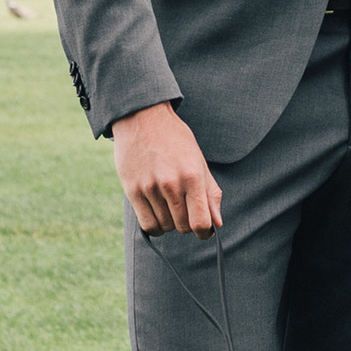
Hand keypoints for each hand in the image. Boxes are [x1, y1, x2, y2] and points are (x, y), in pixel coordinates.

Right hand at [113, 101, 222, 234]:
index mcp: (192, 176)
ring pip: (165, 226)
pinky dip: (155, 226)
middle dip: (186, 224)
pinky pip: (147, 224)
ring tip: (169, 205)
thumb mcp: (198, 160)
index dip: (205, 232)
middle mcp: (171, 184)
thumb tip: (217, 223)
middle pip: (182, 227)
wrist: (143, 118)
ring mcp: (150, 188)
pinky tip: (158, 214)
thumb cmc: (175, 139)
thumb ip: (210, 193)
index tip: (204, 230)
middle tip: (184, 209)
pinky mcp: (132, 190)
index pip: (201, 222)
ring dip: (170, 222)